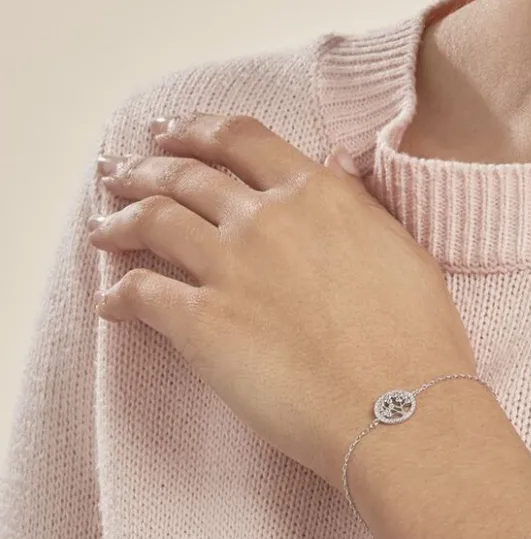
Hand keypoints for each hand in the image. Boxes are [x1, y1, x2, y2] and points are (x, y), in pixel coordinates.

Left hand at [87, 111, 479, 491]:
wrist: (402, 409)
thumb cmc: (417, 339)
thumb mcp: (403, 251)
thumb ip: (358, 204)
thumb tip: (333, 164)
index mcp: (317, 196)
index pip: (241, 139)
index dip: (196, 128)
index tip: (171, 131)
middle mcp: (266, 219)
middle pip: (186, 174)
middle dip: (146, 167)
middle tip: (122, 171)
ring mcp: (230, 269)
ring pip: (153, 221)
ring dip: (120, 219)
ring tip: (104, 226)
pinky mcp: (201, 324)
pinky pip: (139, 294)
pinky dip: (116, 294)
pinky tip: (110, 301)